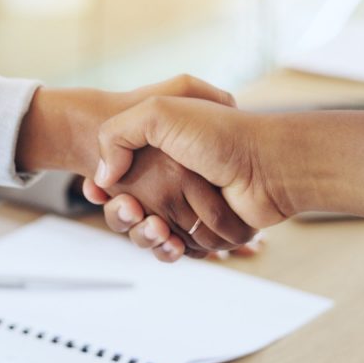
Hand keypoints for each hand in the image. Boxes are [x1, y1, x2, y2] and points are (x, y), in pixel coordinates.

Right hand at [82, 146, 255, 260]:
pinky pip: (174, 250)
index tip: (97, 191)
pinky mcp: (202, 232)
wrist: (266, 166)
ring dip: (144, 236)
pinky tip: (173, 243)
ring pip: (147, 234)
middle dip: (120, 215)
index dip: (100, 189)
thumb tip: (103, 176)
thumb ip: (117, 133)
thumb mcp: (160, 112)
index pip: (112, 178)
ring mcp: (185, 208)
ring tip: (157, 228)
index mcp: (153, 152)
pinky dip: (169, 250)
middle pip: (125, 210)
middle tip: (130, 209)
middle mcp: (167, 180)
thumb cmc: (219, 134)